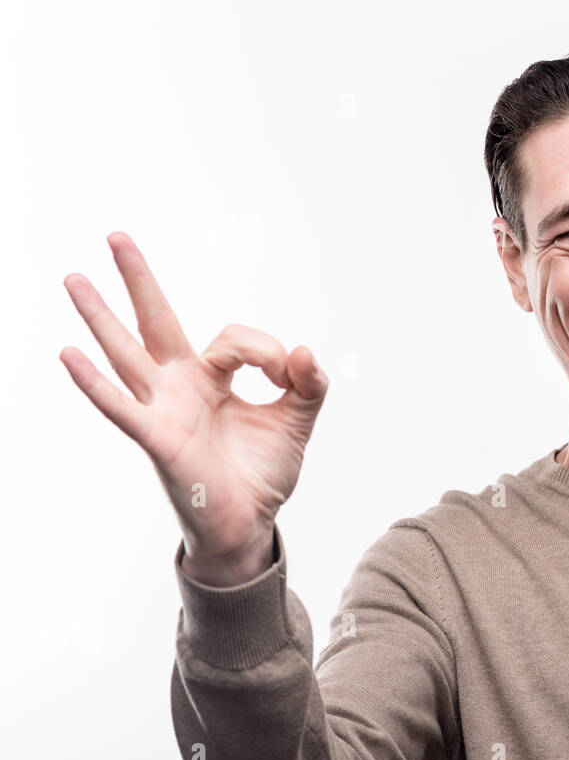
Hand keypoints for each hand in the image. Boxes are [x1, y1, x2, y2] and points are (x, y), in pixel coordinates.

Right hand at [61, 232, 328, 584]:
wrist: (250, 524)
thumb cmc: (263, 473)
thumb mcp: (298, 421)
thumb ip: (308, 385)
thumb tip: (303, 350)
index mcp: (212, 378)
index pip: (234, 339)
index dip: (266, 350)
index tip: (287, 374)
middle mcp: (180, 386)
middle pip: (155, 322)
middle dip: (139, 280)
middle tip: (117, 235)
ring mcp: (163, 410)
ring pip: (127, 354)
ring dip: (100, 317)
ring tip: (73, 277)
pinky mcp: (158, 439)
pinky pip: (122, 408)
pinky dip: (96, 384)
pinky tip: (69, 356)